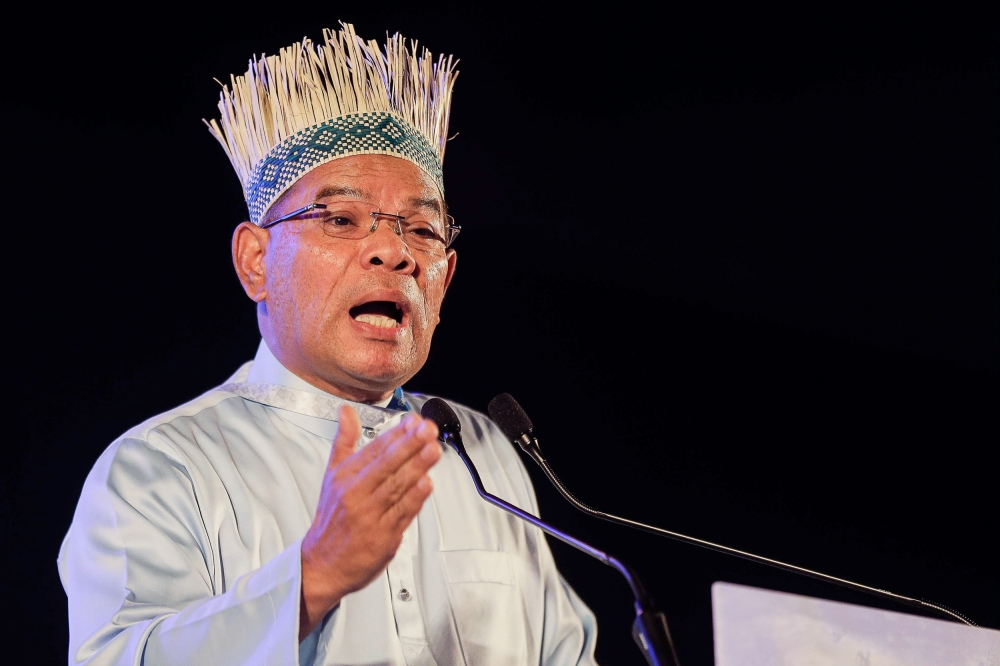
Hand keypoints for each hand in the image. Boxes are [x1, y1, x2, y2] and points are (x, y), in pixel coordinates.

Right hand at [299, 406, 440, 638]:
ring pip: (396, 487)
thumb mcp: (332, 475)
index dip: (396, 433)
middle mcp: (356, 494)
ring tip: (433, 450)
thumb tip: (345, 412)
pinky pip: (401, 514)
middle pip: (386, 465)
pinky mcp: (382, 537)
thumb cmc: (332, 518)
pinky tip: (427, 483)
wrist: (321, 564)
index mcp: (345, 477)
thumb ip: (344, 441)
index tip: (414, 421)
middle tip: (428, 430)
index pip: (374, 449)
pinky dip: (415, 498)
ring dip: (417, 467)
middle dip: (409, 445)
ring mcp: (370, 516)